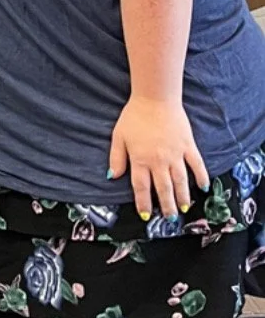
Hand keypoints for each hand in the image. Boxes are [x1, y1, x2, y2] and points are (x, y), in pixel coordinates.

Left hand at [108, 96, 208, 219]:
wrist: (155, 98)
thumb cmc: (134, 116)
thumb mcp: (118, 136)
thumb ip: (116, 158)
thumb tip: (113, 176)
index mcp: (141, 160)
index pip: (142, 188)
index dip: (143, 203)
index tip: (146, 216)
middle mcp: (159, 161)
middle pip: (163, 189)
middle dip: (166, 206)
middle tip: (170, 218)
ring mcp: (175, 154)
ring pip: (180, 181)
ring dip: (183, 196)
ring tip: (184, 208)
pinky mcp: (188, 145)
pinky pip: (196, 164)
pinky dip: (201, 176)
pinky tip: (204, 187)